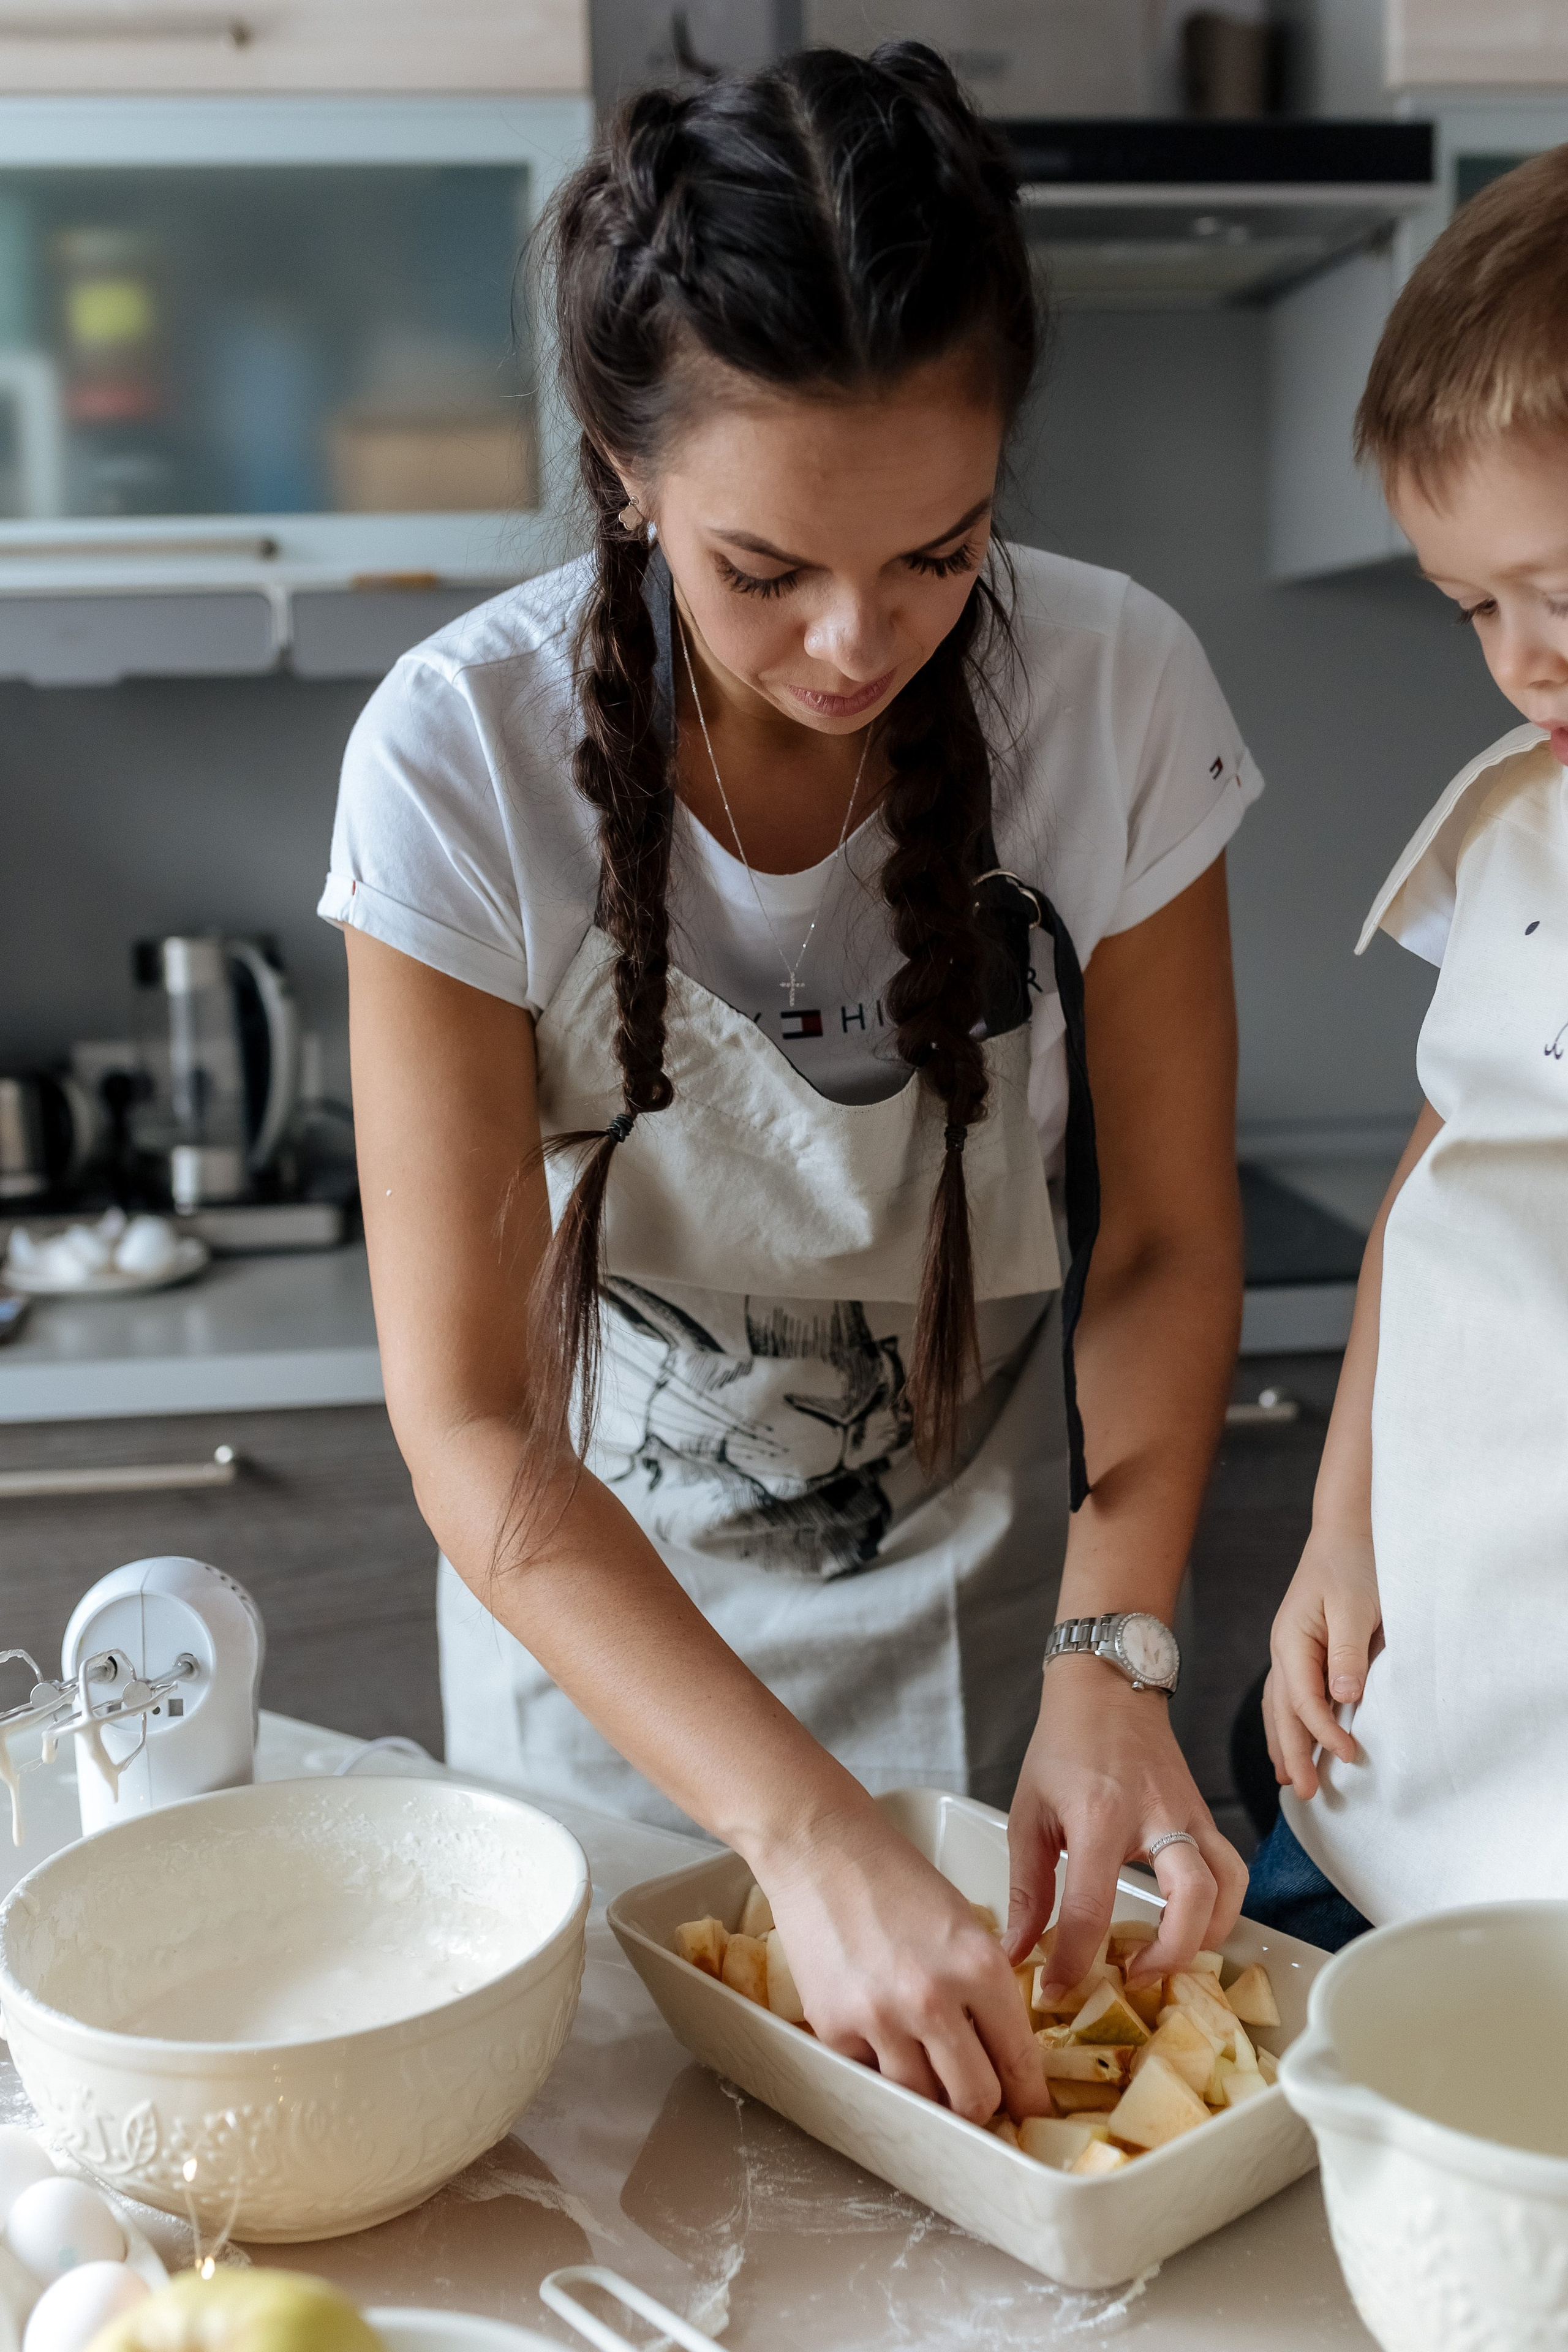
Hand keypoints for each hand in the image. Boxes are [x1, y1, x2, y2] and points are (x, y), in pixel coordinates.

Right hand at [756, 1802, 1050, 2125]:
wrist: (822, 1848)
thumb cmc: (896, 1878)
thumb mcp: (965, 1925)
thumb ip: (986, 1989)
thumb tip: (1001, 2054)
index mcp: (979, 1968)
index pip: (1018, 2062)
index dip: (1029, 2097)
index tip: (1030, 2111)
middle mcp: (932, 1999)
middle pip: (974, 2100)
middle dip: (981, 2106)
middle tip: (979, 2097)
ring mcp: (879, 2018)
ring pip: (921, 2101)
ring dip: (930, 2094)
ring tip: (929, 2070)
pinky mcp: (834, 2026)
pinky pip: (871, 2075)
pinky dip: (881, 2067)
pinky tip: (882, 2037)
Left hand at [1003, 1657, 1247, 1999]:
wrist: (1109, 1687)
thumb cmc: (1062, 1746)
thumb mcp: (1028, 1812)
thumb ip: (1025, 1888)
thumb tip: (1017, 1952)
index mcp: (1099, 1816)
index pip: (1092, 1908)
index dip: (1072, 1962)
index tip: (1057, 1991)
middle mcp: (1155, 1817)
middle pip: (1191, 1900)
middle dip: (1168, 1956)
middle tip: (1131, 1977)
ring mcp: (1189, 1815)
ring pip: (1227, 1888)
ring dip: (1205, 1937)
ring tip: (1165, 1959)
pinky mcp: (1205, 1816)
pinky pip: (1232, 1870)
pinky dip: (1222, 1908)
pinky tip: (1190, 1926)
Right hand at [1263, 1520, 1381, 1801]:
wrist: (1347, 1529)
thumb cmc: (1354, 1563)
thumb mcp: (1357, 1606)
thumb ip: (1350, 1652)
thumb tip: (1344, 1695)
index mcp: (1292, 1640)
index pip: (1304, 1702)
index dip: (1325, 1734)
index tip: (1352, 1758)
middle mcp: (1283, 1649)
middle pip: (1281, 1712)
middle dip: (1291, 1754)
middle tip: (1305, 1795)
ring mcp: (1289, 1649)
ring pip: (1278, 1707)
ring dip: (1285, 1744)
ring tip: (1289, 1780)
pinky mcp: (1303, 1648)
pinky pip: (1288, 1695)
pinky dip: (1288, 1723)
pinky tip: (1292, 1739)